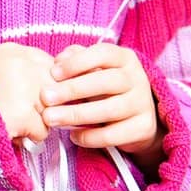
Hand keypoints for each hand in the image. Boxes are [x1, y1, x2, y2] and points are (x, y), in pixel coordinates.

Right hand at [0, 42, 55, 143]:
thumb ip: (16, 70)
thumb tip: (48, 81)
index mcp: (12, 51)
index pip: (51, 64)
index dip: (45, 84)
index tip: (32, 96)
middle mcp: (22, 65)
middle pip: (56, 87)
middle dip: (44, 103)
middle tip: (20, 111)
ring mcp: (24, 89)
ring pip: (51, 111)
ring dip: (36, 121)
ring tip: (10, 120)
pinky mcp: (23, 114)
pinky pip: (42, 131)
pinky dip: (28, 137)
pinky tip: (9, 131)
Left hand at [39, 44, 165, 166]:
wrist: (139, 116)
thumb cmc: (107, 88)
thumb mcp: (95, 69)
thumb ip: (76, 60)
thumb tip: (58, 62)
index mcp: (125, 58)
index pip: (103, 53)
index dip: (77, 62)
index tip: (53, 73)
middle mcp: (138, 78)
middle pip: (105, 82)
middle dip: (72, 90)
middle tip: (46, 98)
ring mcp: (143, 104)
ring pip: (109, 109)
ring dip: (76, 114)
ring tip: (52, 118)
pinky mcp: (144, 127)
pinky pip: (114, 134)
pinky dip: (91, 136)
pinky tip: (73, 135)